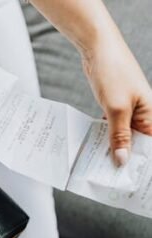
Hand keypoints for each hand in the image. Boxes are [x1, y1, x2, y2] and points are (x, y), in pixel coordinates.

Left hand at [82, 38, 151, 165]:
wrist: (98, 50)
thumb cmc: (113, 74)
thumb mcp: (116, 108)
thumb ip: (119, 135)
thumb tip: (122, 160)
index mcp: (151, 115)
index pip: (151, 145)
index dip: (144, 162)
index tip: (133, 179)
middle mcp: (143, 114)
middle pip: (138, 143)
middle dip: (127, 157)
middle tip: (114, 176)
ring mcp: (129, 111)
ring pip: (124, 136)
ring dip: (115, 148)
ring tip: (104, 166)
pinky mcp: (116, 108)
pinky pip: (114, 128)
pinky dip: (107, 137)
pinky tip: (98, 147)